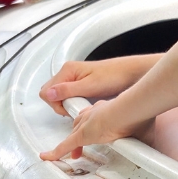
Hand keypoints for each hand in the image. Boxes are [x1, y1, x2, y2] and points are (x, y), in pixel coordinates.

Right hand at [39, 55, 157, 115]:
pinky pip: (67, 96)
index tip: (70, 108)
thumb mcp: (90, 86)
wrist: (130, 74)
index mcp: (68, 70)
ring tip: (82, 106)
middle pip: (50, 93)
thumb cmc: (114, 76)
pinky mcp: (79, 84)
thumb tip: (49, 93)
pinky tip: (84, 104)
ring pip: (58, 96)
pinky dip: (72, 102)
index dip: (56, 104)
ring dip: (66, 104)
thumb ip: (67, 90)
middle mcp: (68, 73)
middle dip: (59, 105)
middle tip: (75, 108)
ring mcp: (73, 78)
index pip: (46, 91)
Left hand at [39, 100, 140, 161]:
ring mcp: (87, 125)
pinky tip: (48, 157)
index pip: (94, 117)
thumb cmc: (139, 114)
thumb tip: (152, 146)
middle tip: (80, 146)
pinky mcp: (82, 135)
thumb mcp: (143, 129)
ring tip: (72, 154)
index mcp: (106, 110)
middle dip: (80, 134)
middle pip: (81, 124)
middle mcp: (93, 115)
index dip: (93, 124)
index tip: (96, 129)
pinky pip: (64, 146)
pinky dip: (55, 152)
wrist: (130, 109)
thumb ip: (144, 138)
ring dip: (72, 143)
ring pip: (74, 134)